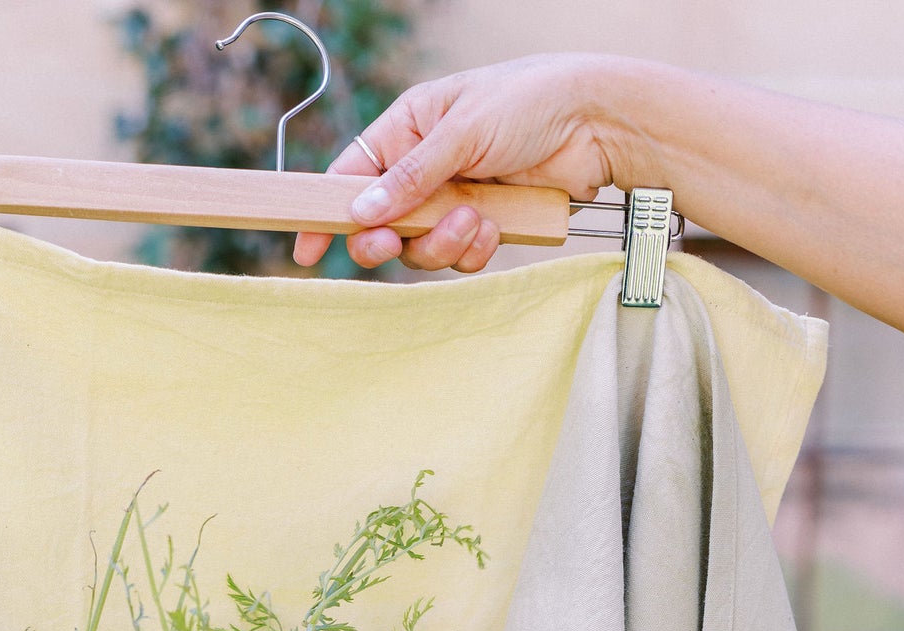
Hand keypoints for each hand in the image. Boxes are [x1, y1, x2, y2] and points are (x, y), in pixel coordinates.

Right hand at [294, 54, 632, 274]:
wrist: (595, 123)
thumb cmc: (530, 100)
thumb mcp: (461, 130)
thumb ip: (411, 176)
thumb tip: (362, 212)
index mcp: (406, 130)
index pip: (349, 177)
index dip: (325, 214)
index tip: (307, 249)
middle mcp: (423, 169)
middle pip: (379, 226)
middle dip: (389, 239)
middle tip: (394, 241)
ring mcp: (451, 200)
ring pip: (419, 248)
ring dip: (441, 243)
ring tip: (473, 218)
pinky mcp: (481, 225)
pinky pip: (457, 257)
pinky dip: (472, 249)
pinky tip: (494, 224)